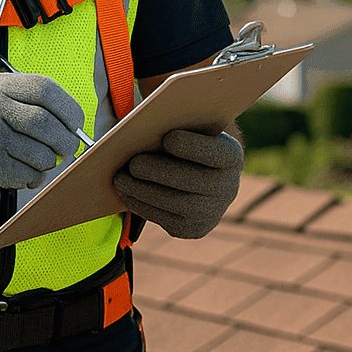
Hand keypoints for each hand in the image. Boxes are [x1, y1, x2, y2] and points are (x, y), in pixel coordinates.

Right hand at [0, 72, 83, 199]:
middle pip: (45, 124)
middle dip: (65, 142)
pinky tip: (20, 174)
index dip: (69, 109)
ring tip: (35, 162)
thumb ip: (36, 108)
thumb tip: (78, 129)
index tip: (77, 124)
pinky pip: (26, 174)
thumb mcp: (1, 104)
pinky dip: (32, 177)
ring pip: (40, 154)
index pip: (44, 89)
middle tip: (67, 150)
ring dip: (46, 163)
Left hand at [113, 129, 242, 238]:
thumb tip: (145, 122)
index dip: (194, 147)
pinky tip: (125, 192)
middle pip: (195, 182)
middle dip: (160, 172)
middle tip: (133, 163)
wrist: (200, 175)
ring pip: (177, 205)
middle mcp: (228, 187)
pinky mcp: (194, 229)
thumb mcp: (188, 128)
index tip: (168, 138)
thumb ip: (176, 123)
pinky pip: (166, 220)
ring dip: (144, 192)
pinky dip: (142, 205)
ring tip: (120, 178)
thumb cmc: (186, 141)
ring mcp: (213, 212)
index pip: (217, 153)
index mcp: (230, 156)